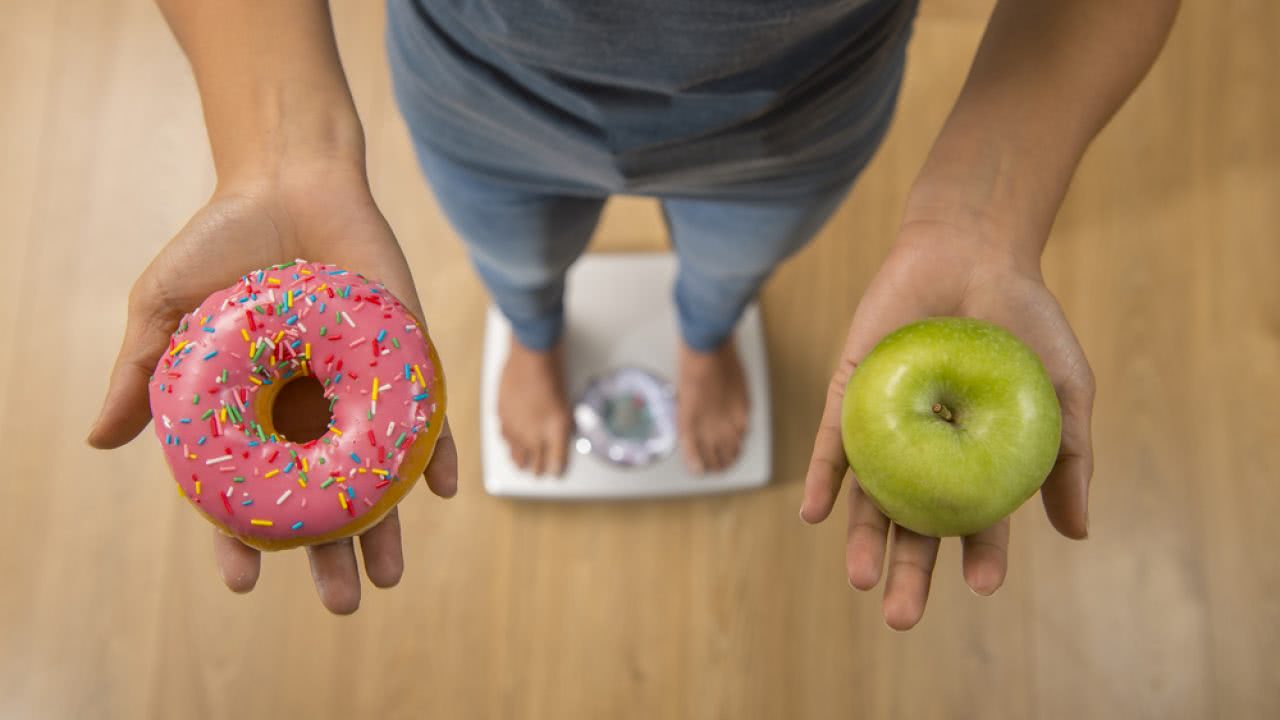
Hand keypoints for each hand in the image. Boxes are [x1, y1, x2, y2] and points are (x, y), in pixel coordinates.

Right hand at [87, 160, 458, 613]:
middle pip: (322, 500)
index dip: (244, 540)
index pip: (249, 493)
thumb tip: (97, 440)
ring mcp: (358, 389)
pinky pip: (425, 414)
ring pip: (376, 474)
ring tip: (387, 577)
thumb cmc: (221, 242)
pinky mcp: (404, 358)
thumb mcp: (165, 306)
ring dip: (387, 525)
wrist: (289, 180)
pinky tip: (439, 487)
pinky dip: (435, 450)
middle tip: (342, 601)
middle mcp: (309, 411)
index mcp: (253, 413)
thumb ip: (141, 372)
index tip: (245, 580)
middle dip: (331, 555)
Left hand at [800, 219, 1093, 629]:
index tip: (985, 586)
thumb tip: (1077, 533)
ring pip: (869, 495)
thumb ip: (1070, 458)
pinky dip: (825, 477)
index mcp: (976, 460)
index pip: (978, 521)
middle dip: (909, 572)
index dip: (983, 555)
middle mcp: (926, 453)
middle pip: (914, 524)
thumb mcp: (1064, 391)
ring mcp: (886, 426)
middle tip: (902, 617)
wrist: (973, 252)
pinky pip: (834, 443)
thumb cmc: (1026, 322)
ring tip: (862, 578)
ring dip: (862, 538)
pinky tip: (817, 514)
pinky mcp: (851, 394)